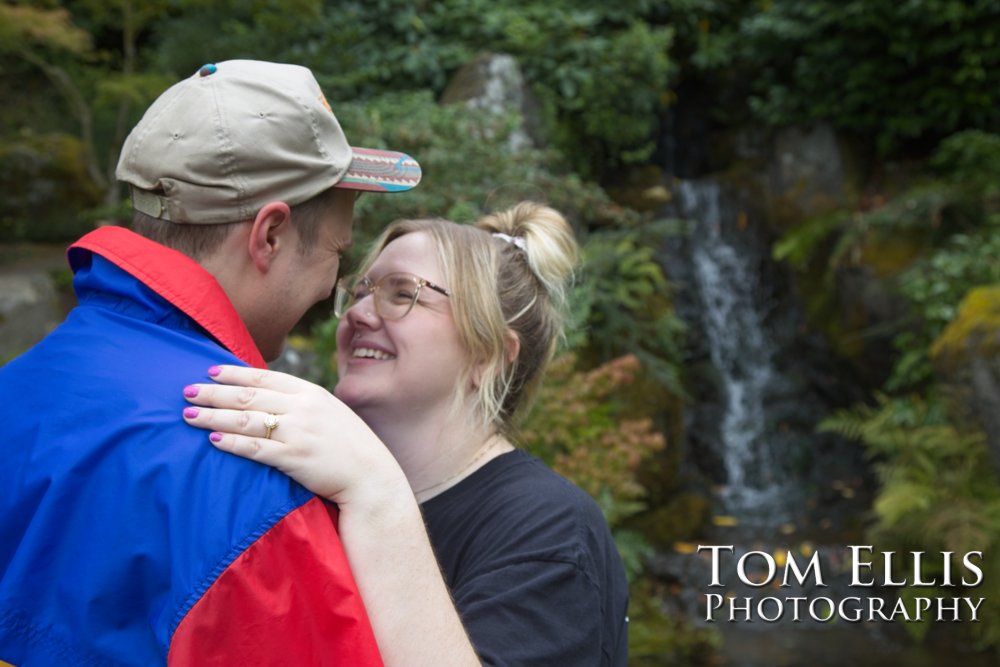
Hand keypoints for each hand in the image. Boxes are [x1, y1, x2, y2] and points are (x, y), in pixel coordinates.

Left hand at [182, 365, 407, 505]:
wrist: (371, 476)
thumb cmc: (348, 445)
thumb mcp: (328, 412)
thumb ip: (300, 402)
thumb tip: (265, 395)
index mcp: (311, 393)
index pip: (264, 378)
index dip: (234, 374)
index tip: (210, 371)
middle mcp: (302, 408)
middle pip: (248, 396)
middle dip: (214, 393)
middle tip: (187, 390)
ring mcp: (297, 433)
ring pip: (246, 420)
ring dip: (214, 416)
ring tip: (190, 415)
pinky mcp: (293, 458)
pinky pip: (255, 448)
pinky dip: (232, 443)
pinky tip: (214, 440)